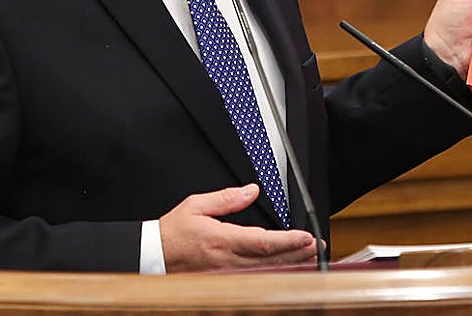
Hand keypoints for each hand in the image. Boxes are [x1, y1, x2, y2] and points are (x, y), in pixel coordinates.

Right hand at [158, 184, 318, 271]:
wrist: (155, 256)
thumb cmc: (174, 232)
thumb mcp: (197, 205)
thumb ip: (227, 198)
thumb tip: (251, 191)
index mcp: (222, 239)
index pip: (263, 242)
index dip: (289, 241)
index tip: (306, 237)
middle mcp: (227, 261)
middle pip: (271, 260)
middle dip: (297, 253)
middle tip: (316, 246)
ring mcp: (227, 274)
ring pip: (266, 272)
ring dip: (290, 264)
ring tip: (308, 257)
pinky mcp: (225, 281)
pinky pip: (255, 279)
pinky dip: (274, 273)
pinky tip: (284, 269)